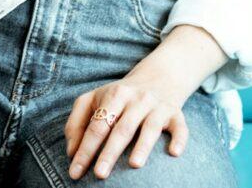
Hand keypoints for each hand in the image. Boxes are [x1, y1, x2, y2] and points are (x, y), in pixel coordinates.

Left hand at [64, 70, 192, 179]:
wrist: (158, 77)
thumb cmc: (119, 96)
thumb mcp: (94, 100)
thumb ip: (77, 123)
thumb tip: (71, 152)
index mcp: (114, 96)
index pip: (97, 126)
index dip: (85, 149)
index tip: (75, 172)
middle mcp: (136, 100)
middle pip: (121, 128)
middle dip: (109, 152)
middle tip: (99, 174)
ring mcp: (157, 106)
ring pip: (149, 127)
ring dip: (142, 146)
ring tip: (134, 165)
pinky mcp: (176, 114)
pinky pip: (180, 127)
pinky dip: (179, 139)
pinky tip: (174, 153)